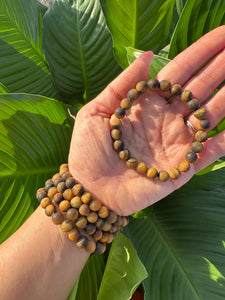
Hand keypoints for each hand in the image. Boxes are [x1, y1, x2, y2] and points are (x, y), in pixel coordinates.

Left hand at [69, 26, 224, 215]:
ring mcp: (176, 143)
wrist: (90, 190)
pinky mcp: (182, 167)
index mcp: (147, 104)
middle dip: (219, 68)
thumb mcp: (97, 111)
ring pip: (209, 115)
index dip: (199, 54)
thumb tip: (147, 54)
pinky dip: (223, 141)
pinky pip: (210, 152)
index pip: (178, 73)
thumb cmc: (88, 151)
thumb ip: (122, 84)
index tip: (221, 36)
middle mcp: (166, 120)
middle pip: (199, 89)